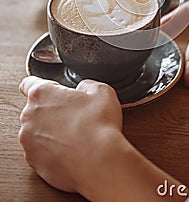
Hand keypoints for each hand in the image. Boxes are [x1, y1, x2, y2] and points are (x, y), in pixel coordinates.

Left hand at [19, 77, 122, 199]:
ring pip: (38, 132)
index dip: (41, 85)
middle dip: (53, 111)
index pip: (29, 83)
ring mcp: (29, 142)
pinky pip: (42, 152)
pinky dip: (54, 151)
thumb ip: (86, 85)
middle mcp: (30, 117)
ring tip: (77, 136)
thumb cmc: (98, 127)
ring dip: (52, 132)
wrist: (99, 163)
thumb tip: (83, 90)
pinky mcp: (34, 163)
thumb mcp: (101, 91)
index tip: (48, 90)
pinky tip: (73, 151)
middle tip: (76, 115)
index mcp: (41, 94)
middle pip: (36, 109)